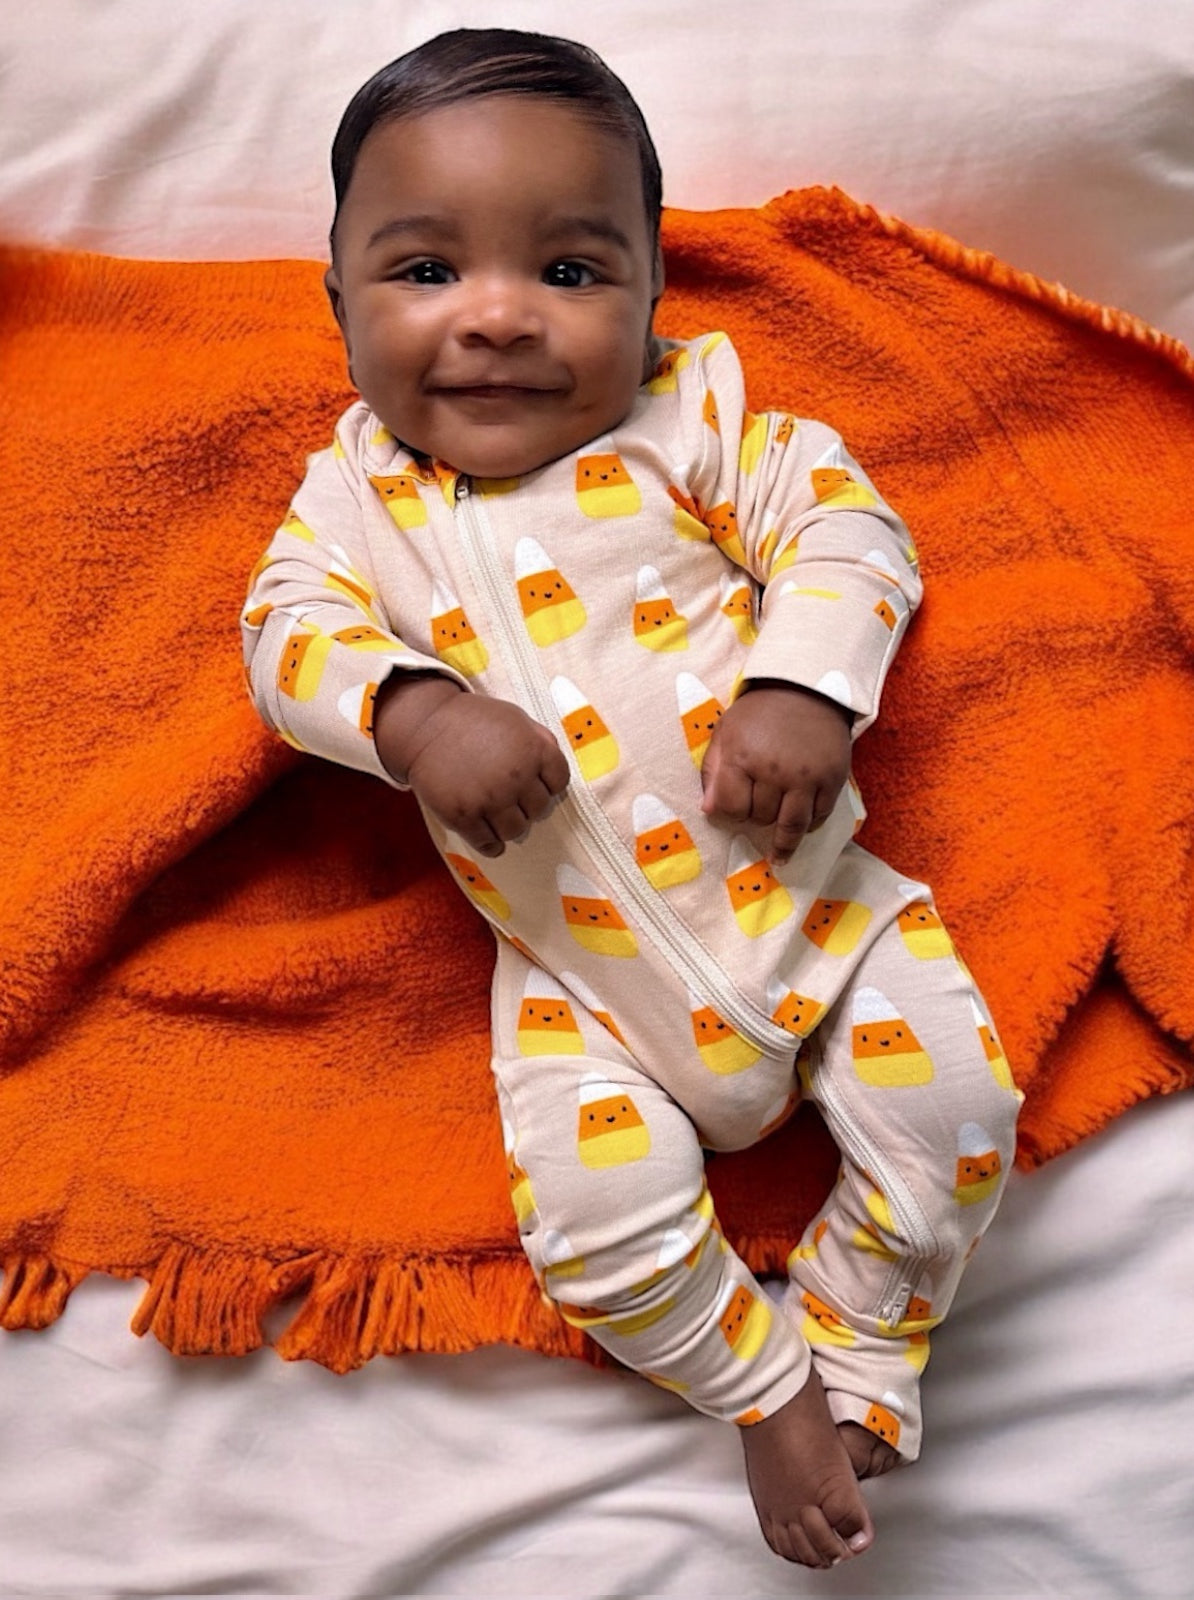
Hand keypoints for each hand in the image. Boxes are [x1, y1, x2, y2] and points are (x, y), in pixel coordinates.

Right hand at [375, 675, 569, 857]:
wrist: (425, 726)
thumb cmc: (472, 720)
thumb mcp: (516, 719)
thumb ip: (540, 741)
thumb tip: (554, 770)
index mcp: (533, 750)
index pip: (559, 783)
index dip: (548, 784)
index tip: (534, 784)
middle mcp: (516, 777)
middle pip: (539, 810)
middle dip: (527, 804)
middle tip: (511, 798)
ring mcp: (489, 798)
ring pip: (516, 831)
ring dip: (510, 825)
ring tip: (498, 815)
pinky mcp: (463, 816)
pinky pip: (488, 844)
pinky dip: (491, 844)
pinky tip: (487, 835)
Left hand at [699, 682, 851, 863]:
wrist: (807, 687)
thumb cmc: (760, 712)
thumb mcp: (726, 732)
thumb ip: (713, 771)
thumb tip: (709, 810)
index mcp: (741, 756)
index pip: (728, 807)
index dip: (726, 813)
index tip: (729, 811)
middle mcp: (774, 770)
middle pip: (759, 817)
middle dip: (754, 817)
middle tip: (755, 810)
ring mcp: (806, 777)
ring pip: (790, 826)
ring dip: (783, 843)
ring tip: (778, 857)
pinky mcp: (832, 779)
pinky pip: (819, 816)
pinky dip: (808, 826)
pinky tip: (801, 829)